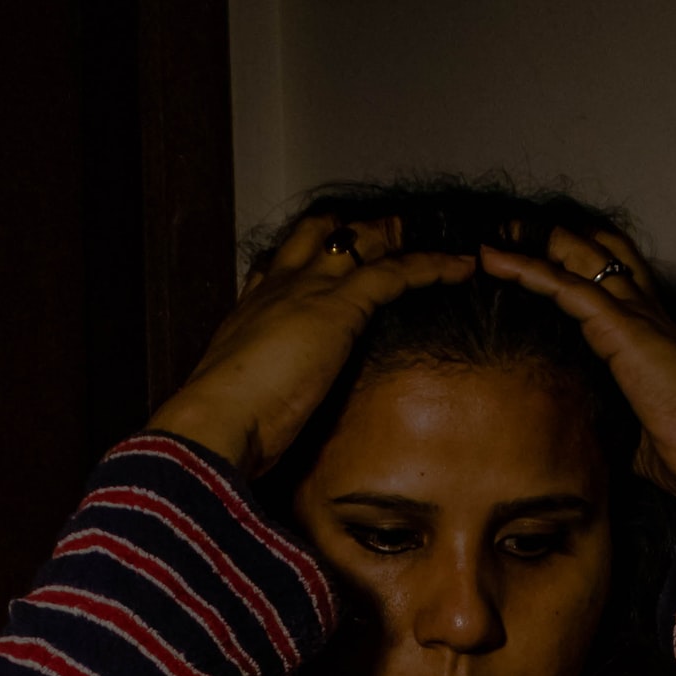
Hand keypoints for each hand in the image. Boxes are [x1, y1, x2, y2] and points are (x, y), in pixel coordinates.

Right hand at [148, 216, 475, 476]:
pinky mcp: (341, 306)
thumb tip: (262, 444)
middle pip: (316, 237)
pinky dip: (431, 266)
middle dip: (350, 231)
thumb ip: (258, 411)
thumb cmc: (220, 429)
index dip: (305, 258)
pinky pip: (397, 271)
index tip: (324, 261)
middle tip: (385, 232)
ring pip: (358, 242)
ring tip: (426, 236)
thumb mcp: (239, 411)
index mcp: (247, 315)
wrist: (216, 422)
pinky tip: (459, 267)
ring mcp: (308, 291)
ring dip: (392, 237)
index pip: (278, 269)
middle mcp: (276, 290)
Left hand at [479, 230, 675, 500]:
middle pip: (599, 253)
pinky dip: (527, 270)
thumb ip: (613, 420)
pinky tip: (496, 261)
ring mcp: (639, 313)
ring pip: (580, 259)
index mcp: (657, 331)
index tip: (538, 259)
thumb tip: (585, 441)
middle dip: (554, 238)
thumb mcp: (638, 431)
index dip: (578, 262)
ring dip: (534, 243)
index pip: (616, 279)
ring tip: (495, 234)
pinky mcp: (624, 327)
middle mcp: (650, 310)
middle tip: (510, 231)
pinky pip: (565, 286)